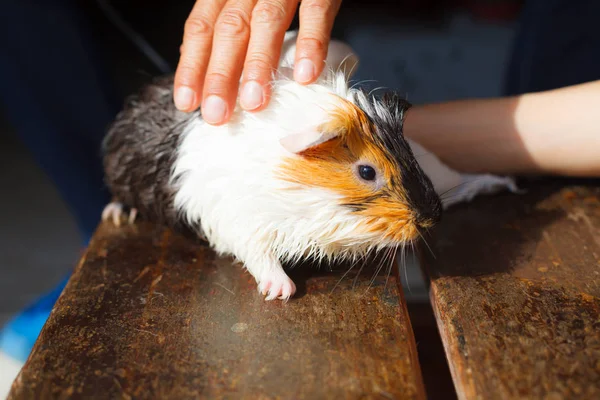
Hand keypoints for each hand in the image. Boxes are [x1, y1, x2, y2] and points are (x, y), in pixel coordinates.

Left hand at [173, 0, 341, 124]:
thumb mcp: (247, 0)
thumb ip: (227, 26)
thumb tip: (192, 60)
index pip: (202, 26)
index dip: (192, 65)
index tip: (187, 102)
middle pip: (230, 29)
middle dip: (220, 75)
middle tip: (217, 114)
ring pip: (266, 21)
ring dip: (258, 65)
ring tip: (254, 102)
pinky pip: (315, 12)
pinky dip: (309, 44)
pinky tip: (304, 75)